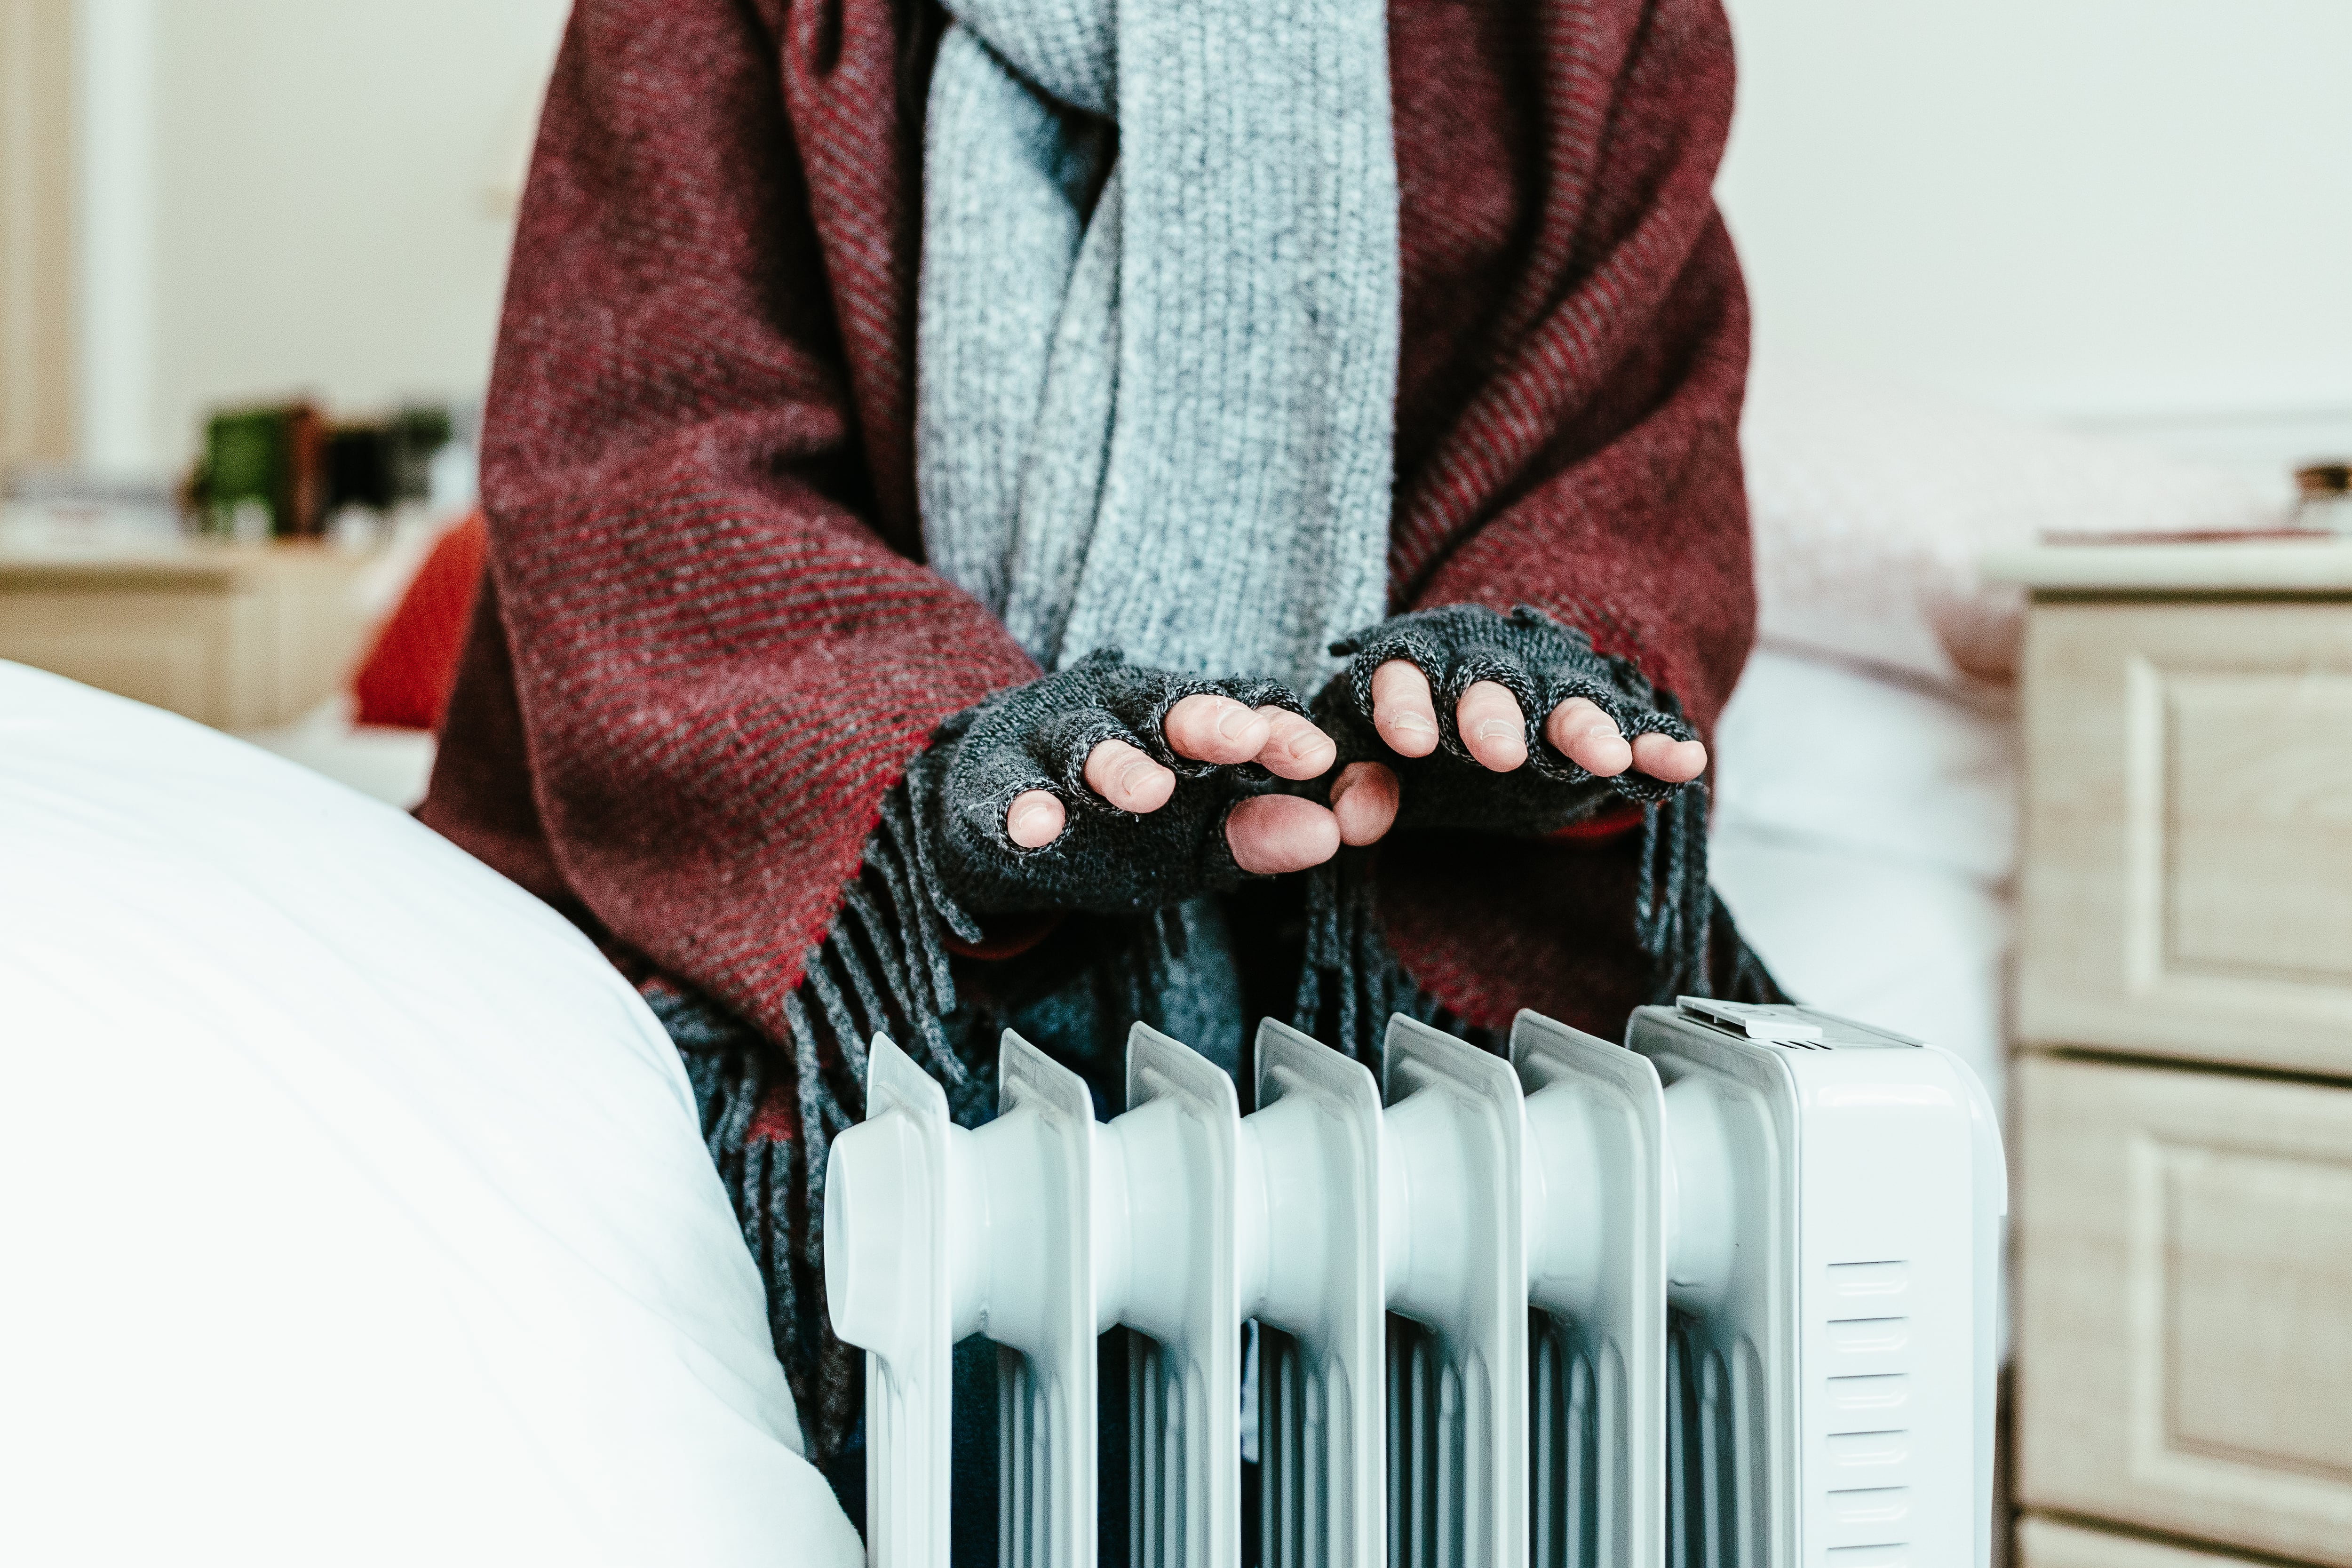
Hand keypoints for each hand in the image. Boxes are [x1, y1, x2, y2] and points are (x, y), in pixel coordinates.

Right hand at [1002, 690, 1338, 872]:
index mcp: (1178, 721)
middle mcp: (1119, 714)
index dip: (1276, 729)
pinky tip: (1035, 830)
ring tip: (1149, 792)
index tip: (1317, 757)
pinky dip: (1020, 808)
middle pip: (1165, 706)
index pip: (1236, 710)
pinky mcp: (991, 778)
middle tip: (1244, 737)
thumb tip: (1333, 836)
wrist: (1004, 826)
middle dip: (1206, 720)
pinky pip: (1005, 790)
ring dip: (1118, 766)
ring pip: (1086, 742)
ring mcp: (1051, 741)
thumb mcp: (1197, 838)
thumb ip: (1257, 833)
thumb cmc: (1121, 824)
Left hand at [1315, 604, 1705, 842]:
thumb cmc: (1401, 732)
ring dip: (1586, 728)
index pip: (1402, 673)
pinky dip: (1658, 743)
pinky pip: (1632, 726)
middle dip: (1494, 716)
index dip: (1404, 704)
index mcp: (1414, 665)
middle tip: (1499, 755)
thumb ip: (1354, 786)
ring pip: (1565, 701)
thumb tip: (1354, 822)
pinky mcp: (1595, 714)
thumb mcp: (1364, 758)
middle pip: (1489, 684)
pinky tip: (1684, 760)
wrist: (1466, 710)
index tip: (1407, 741)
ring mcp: (1545, 688)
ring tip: (1608, 758)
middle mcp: (1482, 666)